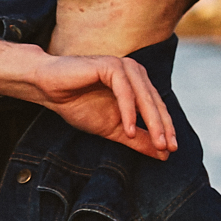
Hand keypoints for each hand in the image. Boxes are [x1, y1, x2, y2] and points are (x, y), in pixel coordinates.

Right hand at [0, 40, 176, 158]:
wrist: (49, 89)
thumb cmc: (78, 104)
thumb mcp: (112, 128)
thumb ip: (137, 139)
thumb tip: (163, 155)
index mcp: (138, 84)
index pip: (157, 108)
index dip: (166, 128)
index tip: (171, 150)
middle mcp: (135, 72)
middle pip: (154, 102)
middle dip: (163, 127)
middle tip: (167, 148)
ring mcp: (123, 66)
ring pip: (144, 96)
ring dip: (151, 120)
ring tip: (156, 142)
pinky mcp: (110, 65)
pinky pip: (124, 90)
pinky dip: (129, 110)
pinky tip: (129, 128)